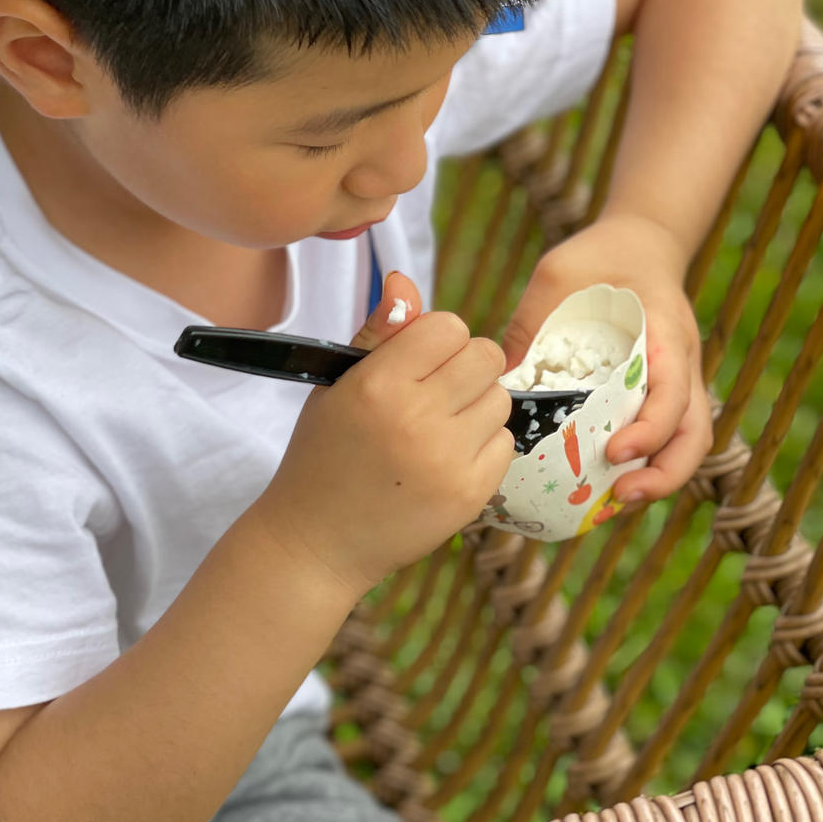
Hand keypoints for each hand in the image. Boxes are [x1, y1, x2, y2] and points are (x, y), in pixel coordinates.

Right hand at [256, 271, 514, 596]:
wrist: (317, 542)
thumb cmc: (323, 454)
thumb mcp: (337, 384)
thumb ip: (378, 332)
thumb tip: (405, 279)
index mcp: (378, 385)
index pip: (448, 326)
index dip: (436, 340)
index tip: (418, 362)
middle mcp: (416, 419)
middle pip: (485, 356)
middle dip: (464, 367)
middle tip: (435, 392)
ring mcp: (447, 461)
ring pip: (500, 398)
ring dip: (476, 406)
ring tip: (438, 427)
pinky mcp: (469, 495)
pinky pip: (504, 444)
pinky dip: (482, 446)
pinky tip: (445, 458)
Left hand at [501, 214, 712, 507]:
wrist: (637, 243)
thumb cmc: (596, 257)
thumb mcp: (556, 276)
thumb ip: (533, 322)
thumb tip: (498, 383)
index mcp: (665, 334)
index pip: (675, 394)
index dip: (651, 430)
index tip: (617, 450)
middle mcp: (680, 365)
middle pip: (692, 434)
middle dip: (663, 475)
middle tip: (619, 498)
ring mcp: (675, 383)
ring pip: (684, 443)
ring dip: (656, 479)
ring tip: (611, 505)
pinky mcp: (658, 394)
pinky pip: (662, 437)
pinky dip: (642, 465)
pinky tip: (603, 484)